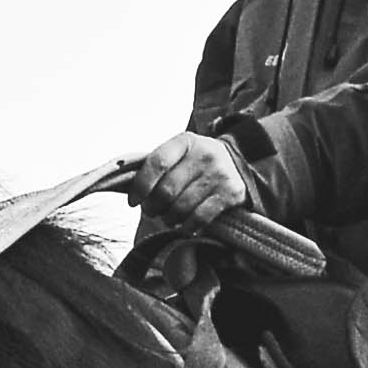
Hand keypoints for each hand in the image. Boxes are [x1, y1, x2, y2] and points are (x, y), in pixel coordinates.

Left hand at [131, 129, 257, 228]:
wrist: (236, 162)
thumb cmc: (195, 163)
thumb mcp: (178, 154)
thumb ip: (156, 168)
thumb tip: (131, 193)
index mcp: (185, 141)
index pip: (157, 164)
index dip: (141, 186)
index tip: (133, 201)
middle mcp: (204, 155)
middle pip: (166, 191)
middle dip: (153, 207)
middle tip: (152, 211)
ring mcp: (219, 174)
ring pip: (181, 208)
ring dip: (169, 218)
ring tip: (169, 217)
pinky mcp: (231, 193)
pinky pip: (199, 218)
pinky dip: (187, 226)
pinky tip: (184, 225)